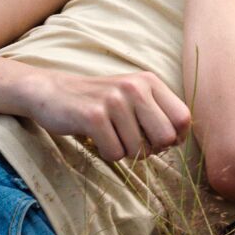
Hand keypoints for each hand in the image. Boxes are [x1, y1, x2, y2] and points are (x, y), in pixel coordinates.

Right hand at [21, 69, 190, 161]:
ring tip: (112, 137)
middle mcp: (135, 88)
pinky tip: (97, 139)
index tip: (160, 141)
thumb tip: (179, 139)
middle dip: (152, 149)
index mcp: (150, 81)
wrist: (51, 91)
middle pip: (166, 137)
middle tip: (133, 143)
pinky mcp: (93, 117)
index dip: (176, 137)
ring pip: (139, 150)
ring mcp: (114, 101)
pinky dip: (107, 153)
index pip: (183, 117)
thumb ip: (158, 112)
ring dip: (126, 152)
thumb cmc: (100, 101)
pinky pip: (115, 153)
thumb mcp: (133, 96)